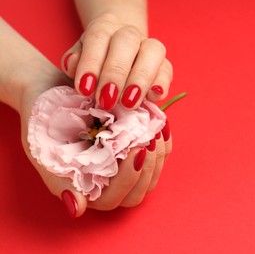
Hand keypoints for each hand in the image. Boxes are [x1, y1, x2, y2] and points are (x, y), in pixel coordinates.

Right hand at [17, 59, 171, 217]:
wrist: (49, 93)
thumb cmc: (43, 124)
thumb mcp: (44, 151)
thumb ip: (60, 182)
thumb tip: (76, 210)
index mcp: (86, 188)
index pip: (113, 198)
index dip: (127, 179)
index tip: (136, 150)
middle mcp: (108, 182)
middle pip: (138, 191)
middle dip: (148, 167)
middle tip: (150, 139)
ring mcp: (125, 166)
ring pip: (152, 174)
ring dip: (159, 154)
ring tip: (156, 130)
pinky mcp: (136, 149)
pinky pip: (159, 154)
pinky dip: (163, 141)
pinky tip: (161, 125)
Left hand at [61, 13, 172, 109]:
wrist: (120, 54)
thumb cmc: (96, 62)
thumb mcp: (80, 59)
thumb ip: (75, 62)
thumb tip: (72, 66)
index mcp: (105, 27)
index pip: (98, 37)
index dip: (91, 63)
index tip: (84, 89)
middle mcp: (130, 33)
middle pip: (126, 42)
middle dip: (115, 73)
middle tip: (106, 100)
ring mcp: (150, 47)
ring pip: (152, 52)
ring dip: (140, 79)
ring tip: (129, 103)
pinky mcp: (165, 65)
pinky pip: (167, 71)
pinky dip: (162, 84)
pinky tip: (153, 97)